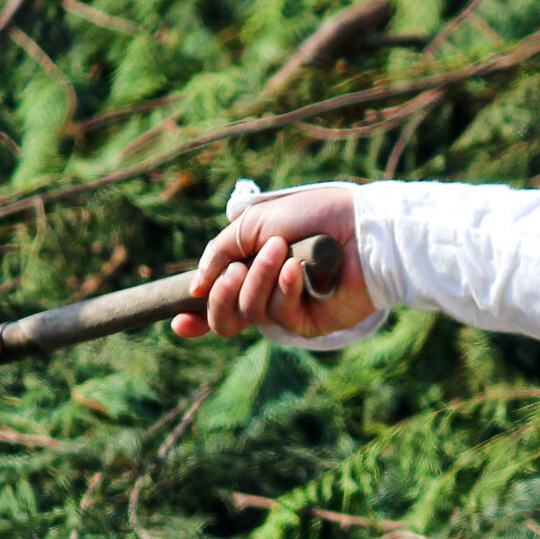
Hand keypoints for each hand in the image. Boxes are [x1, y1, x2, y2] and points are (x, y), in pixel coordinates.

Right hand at [171, 183, 373, 340]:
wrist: (362, 225)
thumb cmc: (314, 215)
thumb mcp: (255, 223)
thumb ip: (220, 252)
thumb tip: (194, 287)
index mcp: (253, 270)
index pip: (219, 302)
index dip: (195, 317)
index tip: (177, 320)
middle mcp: (269, 294)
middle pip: (226, 319)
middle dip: (221, 296)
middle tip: (233, 273)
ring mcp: (290, 310)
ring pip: (251, 313)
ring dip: (258, 279)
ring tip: (279, 251)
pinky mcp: (312, 323)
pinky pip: (281, 315)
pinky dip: (284, 288)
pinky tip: (296, 269)